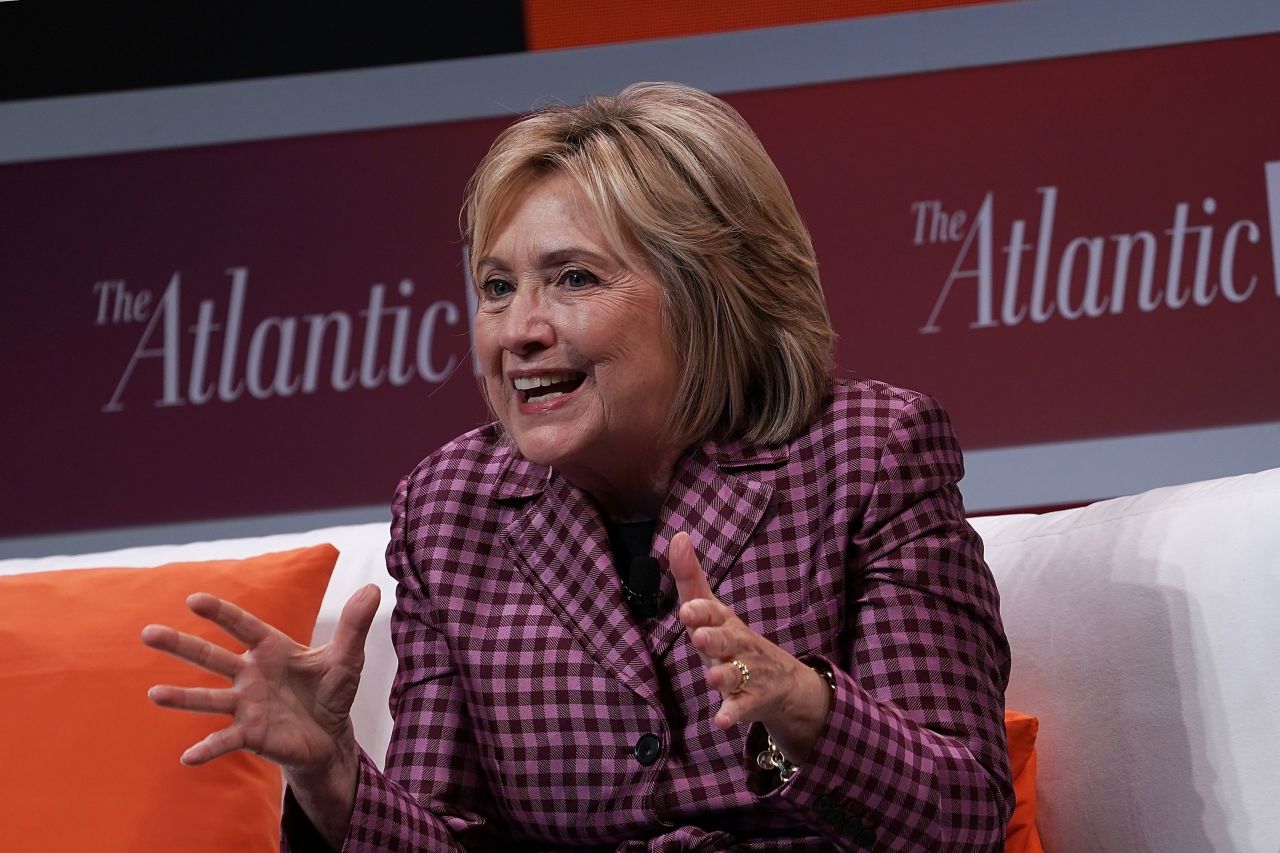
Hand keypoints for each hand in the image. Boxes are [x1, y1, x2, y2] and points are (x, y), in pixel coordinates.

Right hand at [140, 584, 379, 776]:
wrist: (329, 734)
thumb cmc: (331, 689)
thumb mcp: (347, 658)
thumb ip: (354, 626)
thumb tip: (374, 589)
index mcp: (272, 648)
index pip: (244, 626)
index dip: (221, 613)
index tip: (193, 599)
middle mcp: (250, 674)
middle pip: (212, 657)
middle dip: (181, 645)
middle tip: (147, 632)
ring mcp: (246, 705)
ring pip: (210, 698)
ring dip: (183, 698)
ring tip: (154, 694)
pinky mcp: (250, 734)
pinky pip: (225, 741)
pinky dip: (207, 749)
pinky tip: (187, 758)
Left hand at [669, 532, 830, 762]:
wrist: (783, 682)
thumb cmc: (733, 640)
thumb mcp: (713, 610)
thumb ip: (691, 577)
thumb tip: (678, 536)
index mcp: (725, 622)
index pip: (714, 612)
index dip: (701, 611)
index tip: (687, 609)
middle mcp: (737, 646)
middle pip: (726, 641)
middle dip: (714, 639)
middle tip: (699, 638)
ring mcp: (746, 674)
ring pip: (734, 675)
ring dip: (723, 676)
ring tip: (712, 677)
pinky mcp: (750, 701)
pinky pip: (741, 708)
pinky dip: (732, 715)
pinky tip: (721, 721)